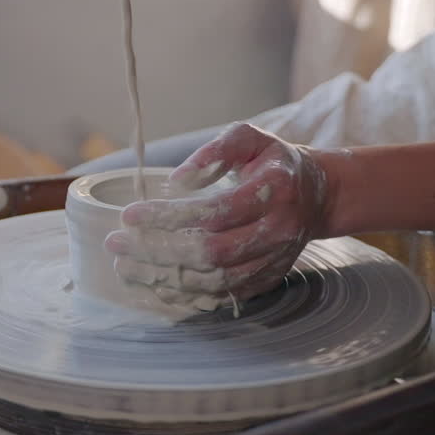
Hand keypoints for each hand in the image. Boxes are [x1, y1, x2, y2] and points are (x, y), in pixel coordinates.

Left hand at [105, 124, 334, 303]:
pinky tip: (154, 285)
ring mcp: (272, 261)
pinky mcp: (265, 280)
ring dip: (165, 277)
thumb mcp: (250, 138)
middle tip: (116, 244)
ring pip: (214, 281)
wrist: (317, 196)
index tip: (129, 215)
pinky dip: (186, 295)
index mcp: (272, 193)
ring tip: (125, 266)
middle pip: (210, 253)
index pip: (213, 212)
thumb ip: (217, 150)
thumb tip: (178, 179)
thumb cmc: (273, 162)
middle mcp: (276, 232)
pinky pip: (222, 296)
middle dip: (157, 251)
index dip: (168, 217)